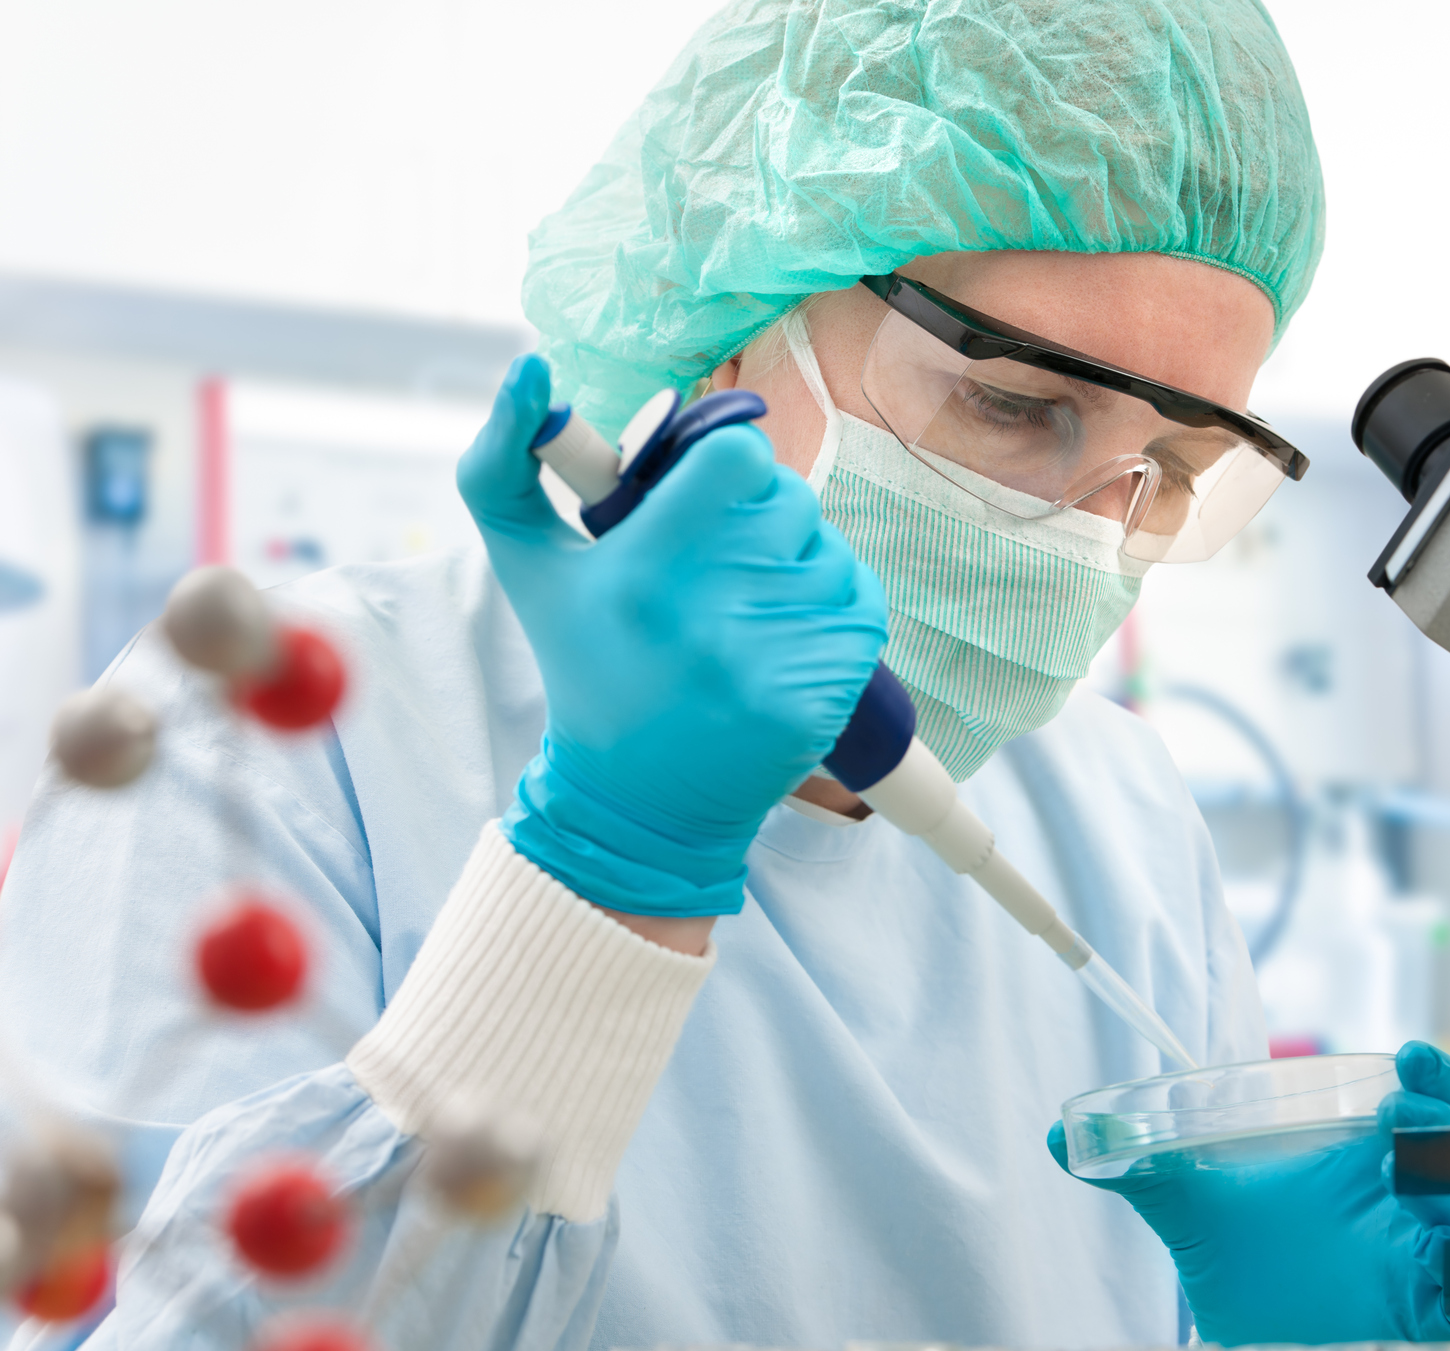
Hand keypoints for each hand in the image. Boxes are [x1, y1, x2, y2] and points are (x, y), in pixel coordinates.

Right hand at [459, 355, 886, 915]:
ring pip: (827, 547)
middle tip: (714, 566)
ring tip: (741, 612)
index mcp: (644, 567)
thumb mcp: (525, 565)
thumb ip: (503, 460)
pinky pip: (860, 598)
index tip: (697, 503)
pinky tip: (779, 639)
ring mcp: (779, 653)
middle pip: (789, 497)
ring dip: (794, 564)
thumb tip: (530, 365)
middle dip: (757, 518)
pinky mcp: (828, 689)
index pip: (740, 454)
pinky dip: (831, 607)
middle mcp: (715, 609)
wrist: (640, 799)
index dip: (724, 466)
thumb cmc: (586, 665)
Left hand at [1047, 1042, 1449, 1344]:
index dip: (1428, 1079)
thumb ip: (1137, 1168)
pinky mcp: (1426, 1315)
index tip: (1409, 1054)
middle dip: (1442, 1115)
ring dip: (1446, 1181)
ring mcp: (1420, 1261)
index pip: (1421, 1109)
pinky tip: (1435, 1248)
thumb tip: (1061, 1134)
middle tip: (1403, 1099)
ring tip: (1401, 1155)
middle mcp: (1403, 1208)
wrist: (1257, 1349)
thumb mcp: (1192, 1209)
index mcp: (1365, 1166)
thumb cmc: (1245, 1271)